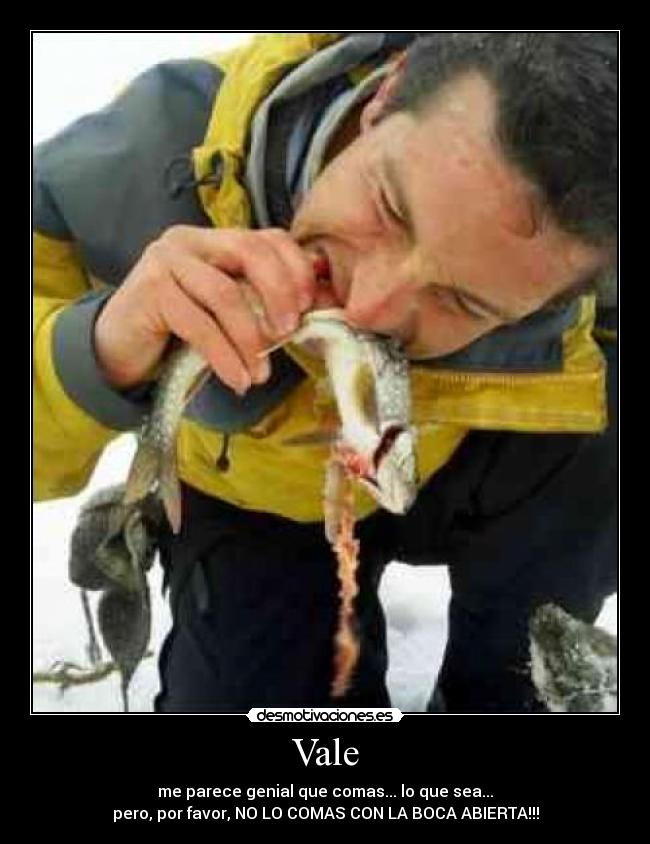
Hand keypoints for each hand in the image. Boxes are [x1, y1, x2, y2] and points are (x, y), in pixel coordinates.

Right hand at [94, 226, 318, 393]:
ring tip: (260, 373)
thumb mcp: (225, 312)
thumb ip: (260, 303)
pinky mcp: (150, 292)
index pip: (267, 238)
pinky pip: (199, 326)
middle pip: (250, 251)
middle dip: (279, 293)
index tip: (309, 306)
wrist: (118, 348)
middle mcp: (190, 241)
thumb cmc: (178, 331)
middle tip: (289, 332)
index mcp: (215, 240)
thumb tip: (317, 310)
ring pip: (225, 295)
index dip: (295, 269)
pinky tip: (238, 379)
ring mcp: (166, 262)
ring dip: (250, 339)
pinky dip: (225, 357)